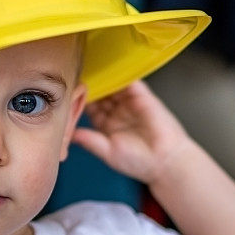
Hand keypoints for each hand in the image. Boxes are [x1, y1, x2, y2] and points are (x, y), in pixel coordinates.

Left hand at [71, 81, 192, 184]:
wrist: (165, 162)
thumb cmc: (138, 162)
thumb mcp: (108, 153)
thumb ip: (90, 141)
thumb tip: (70, 135)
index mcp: (108, 126)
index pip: (91, 108)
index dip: (80, 101)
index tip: (68, 94)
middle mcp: (118, 112)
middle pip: (100, 95)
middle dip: (90, 87)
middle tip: (74, 77)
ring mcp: (130, 103)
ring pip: (112, 86)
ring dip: (103, 80)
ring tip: (88, 71)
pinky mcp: (143, 97)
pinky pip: (130, 83)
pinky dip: (120, 76)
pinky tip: (108, 72)